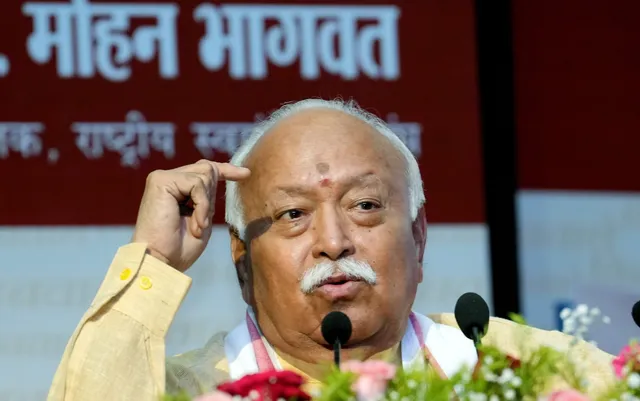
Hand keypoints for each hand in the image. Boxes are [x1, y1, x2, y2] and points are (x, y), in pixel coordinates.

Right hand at [132, 160, 250, 271]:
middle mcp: (167, 180)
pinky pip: (197, 184)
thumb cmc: (179, 249)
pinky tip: (196, 225)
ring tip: (197, 227)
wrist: (160, 262)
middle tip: (202, 225)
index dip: (226, 170)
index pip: (203, 170)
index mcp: (175, 189)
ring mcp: (162, 178)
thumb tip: (223, 174)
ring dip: (206, 206)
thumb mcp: (203, 219)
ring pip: (204, 175)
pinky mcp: (160, 181)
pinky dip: (202, 206)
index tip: (246, 174)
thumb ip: (208, 198)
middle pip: (206, 169)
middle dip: (212, 197)